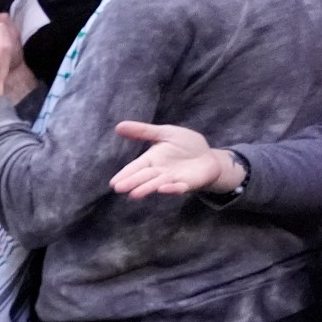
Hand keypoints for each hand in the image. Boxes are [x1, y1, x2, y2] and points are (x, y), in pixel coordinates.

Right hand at [110, 122, 242, 198]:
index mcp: (151, 159)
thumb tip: (118, 126)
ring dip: (146, 189)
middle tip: (119, 188)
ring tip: (134, 194)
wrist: (208, 157)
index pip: (135, 167)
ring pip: (157, 184)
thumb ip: (144, 131)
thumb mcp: (165, 133)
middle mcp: (158, 172)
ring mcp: (171, 180)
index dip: (125, 174)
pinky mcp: (186, 184)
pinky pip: (178, 187)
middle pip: (143, 177)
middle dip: (132, 183)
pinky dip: (171, 189)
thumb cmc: (185, 145)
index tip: (113, 182)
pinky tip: (163, 189)